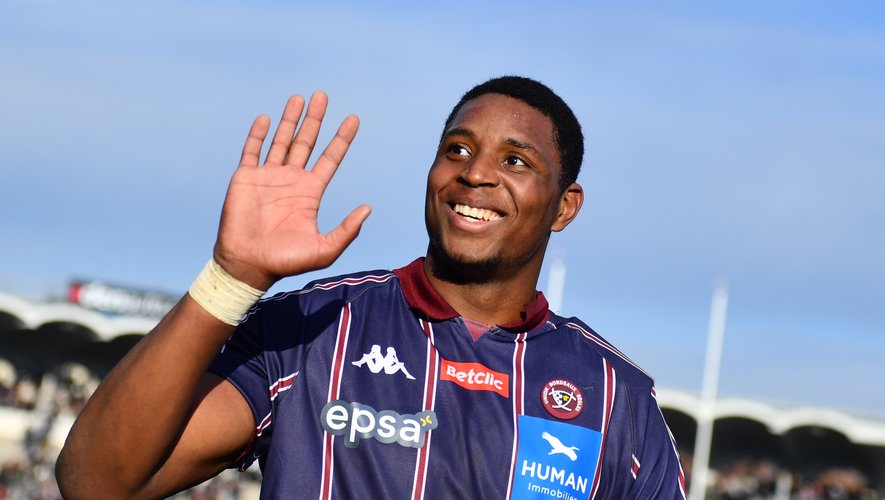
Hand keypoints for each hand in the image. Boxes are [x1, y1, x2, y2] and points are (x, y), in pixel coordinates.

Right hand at [213, 92, 370, 289]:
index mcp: (310, 192)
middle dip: (315, 119)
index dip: (342, 139)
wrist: (248, 265)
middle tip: (323, 96)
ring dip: (290, 119)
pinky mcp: (246, 178)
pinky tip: (267, 118)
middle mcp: (291, 180)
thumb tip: (367, 209)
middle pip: (307, 142)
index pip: (330, 158)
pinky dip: (259, 134)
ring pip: (281, 141)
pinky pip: (253, 151)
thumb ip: (347, 230)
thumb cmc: (285, 261)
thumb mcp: (324, 249)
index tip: (353, 119)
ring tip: (299, 98)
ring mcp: (268, 177)